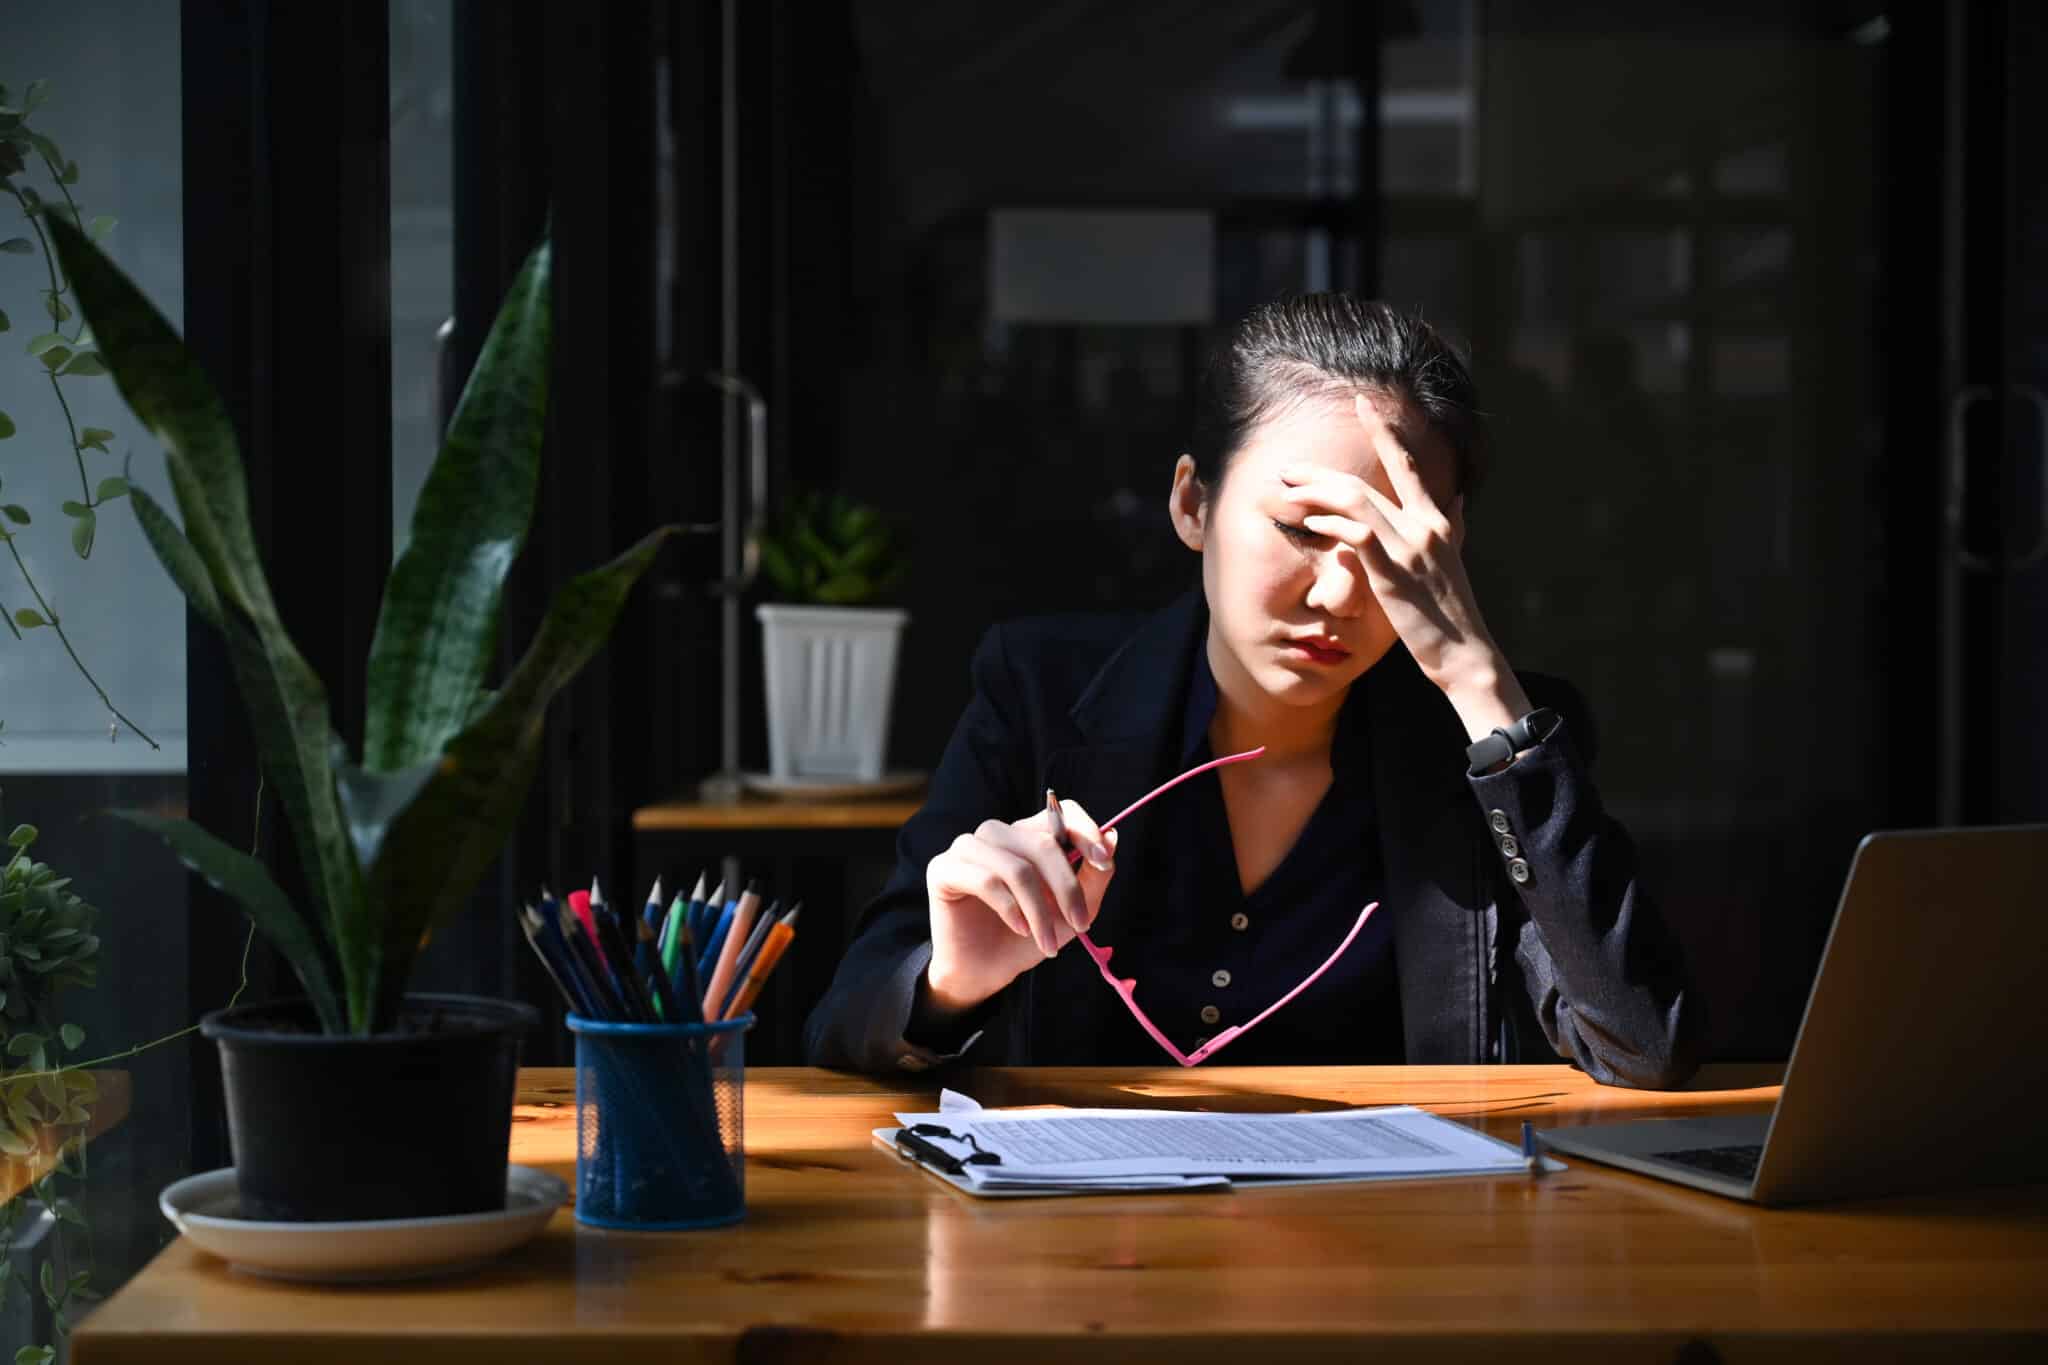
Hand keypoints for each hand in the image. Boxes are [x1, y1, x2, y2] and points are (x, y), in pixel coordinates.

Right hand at [924, 801, 1117, 1012]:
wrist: (984, 972)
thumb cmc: (1026, 938)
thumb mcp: (1072, 911)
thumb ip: (1094, 876)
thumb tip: (1113, 837)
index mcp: (1026, 835)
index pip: (1059, 811)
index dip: (1084, 830)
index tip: (1102, 862)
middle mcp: (997, 834)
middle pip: (1042, 842)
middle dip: (1067, 888)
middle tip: (1080, 925)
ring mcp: (967, 847)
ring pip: (1017, 867)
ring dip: (1038, 910)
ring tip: (1047, 942)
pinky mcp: (943, 868)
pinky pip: (986, 880)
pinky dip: (1010, 909)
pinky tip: (1020, 929)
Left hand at [1276, 395, 1531, 734]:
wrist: (1466, 652)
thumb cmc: (1453, 611)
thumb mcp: (1455, 560)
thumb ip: (1455, 525)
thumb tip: (1458, 498)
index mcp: (1437, 519)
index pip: (1406, 464)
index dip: (1384, 431)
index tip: (1362, 404)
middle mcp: (1424, 525)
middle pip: (1365, 482)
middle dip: (1321, 473)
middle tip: (1289, 469)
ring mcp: (1408, 547)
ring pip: (1355, 501)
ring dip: (1315, 494)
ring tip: (1288, 493)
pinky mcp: (1392, 573)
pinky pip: (1356, 535)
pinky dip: (1331, 524)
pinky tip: (1311, 523)